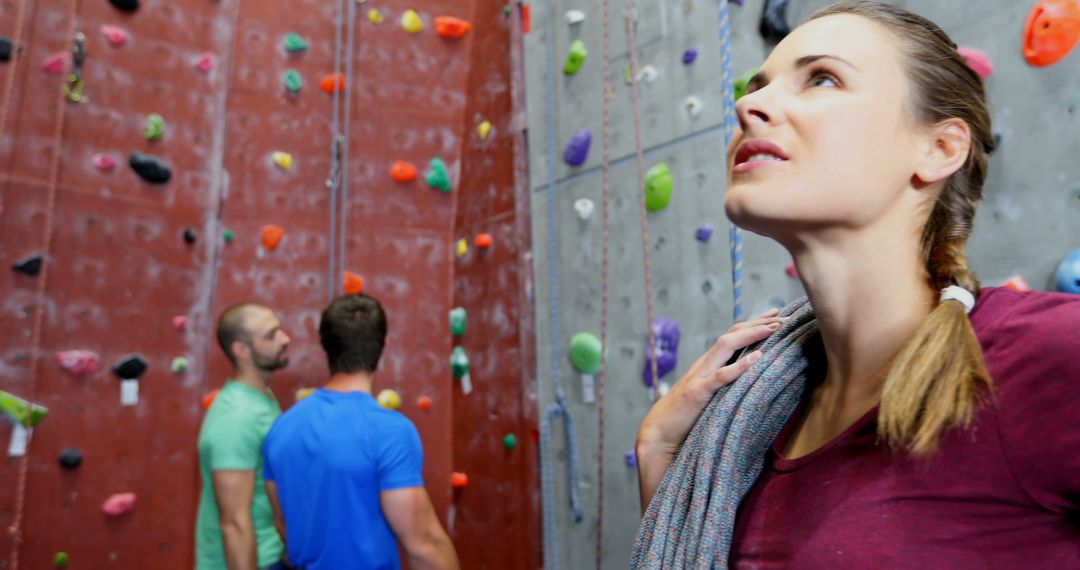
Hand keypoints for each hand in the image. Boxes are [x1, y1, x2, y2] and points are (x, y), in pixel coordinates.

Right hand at [637, 308, 786, 456]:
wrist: (658, 432)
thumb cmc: (684, 417)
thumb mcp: (706, 395)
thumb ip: (721, 384)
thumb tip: (747, 380)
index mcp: (707, 364)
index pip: (732, 336)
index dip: (753, 323)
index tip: (775, 314)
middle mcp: (703, 365)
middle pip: (732, 334)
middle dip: (758, 323)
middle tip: (783, 317)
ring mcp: (699, 377)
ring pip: (725, 346)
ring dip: (752, 335)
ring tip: (774, 328)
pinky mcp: (698, 393)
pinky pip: (721, 376)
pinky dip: (739, 366)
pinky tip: (757, 358)